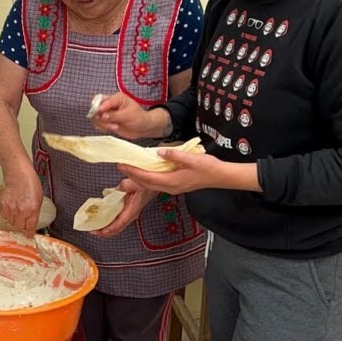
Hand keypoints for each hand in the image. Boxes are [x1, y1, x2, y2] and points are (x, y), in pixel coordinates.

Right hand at [0, 167, 44, 234]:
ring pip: (12, 223)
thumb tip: (32, 221)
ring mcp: (11, 209)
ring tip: (18, 213)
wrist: (18, 175)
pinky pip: (5, 216)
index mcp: (32, 210)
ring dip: (15, 221)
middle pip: (20, 227)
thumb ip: (35, 212)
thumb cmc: (30, 183)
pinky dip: (8, 216)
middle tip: (24, 223)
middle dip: (22, 227)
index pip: (30, 228)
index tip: (29, 235)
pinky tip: (12, 210)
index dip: (29, 233)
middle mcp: (21, 211)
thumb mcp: (39, 199)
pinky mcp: (3, 205)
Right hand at [90, 92, 168, 139]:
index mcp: (117, 98)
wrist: (143, 128)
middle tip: (105, 120)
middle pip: (96, 106)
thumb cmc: (138, 118)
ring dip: (103, 123)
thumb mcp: (128, 116)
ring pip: (96, 116)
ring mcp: (108, 113)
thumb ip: (114, 115)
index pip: (104, 100)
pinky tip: (112, 128)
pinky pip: (99, 124)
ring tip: (115, 127)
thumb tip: (102, 115)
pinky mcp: (107, 121)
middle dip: (99, 114)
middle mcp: (110, 104)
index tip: (100, 112)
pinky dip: (103, 127)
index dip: (101, 106)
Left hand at [90, 187, 157, 237]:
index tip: (100, 232)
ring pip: (116, 226)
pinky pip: (116, 220)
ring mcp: (128, 214)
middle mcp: (130, 215)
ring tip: (94, 227)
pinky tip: (100, 220)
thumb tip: (117, 189)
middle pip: (116, 229)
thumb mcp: (134, 184)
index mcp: (132, 211)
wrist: (151, 186)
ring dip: (105, 228)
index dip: (109, 229)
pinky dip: (108, 222)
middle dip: (104, 232)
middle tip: (92, 231)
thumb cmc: (144, 186)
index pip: (120, 223)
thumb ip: (124, 186)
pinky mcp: (126, 212)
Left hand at [117, 148, 261, 194]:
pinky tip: (144, 172)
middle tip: (120, 166)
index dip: (134, 172)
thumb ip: (174, 155)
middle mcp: (171, 187)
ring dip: (138, 178)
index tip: (123, 165)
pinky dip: (147, 178)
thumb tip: (158, 152)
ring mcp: (173, 188)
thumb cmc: (208, 167)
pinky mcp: (176, 185)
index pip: (148, 178)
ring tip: (128, 169)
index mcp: (172, 182)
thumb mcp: (192, 158)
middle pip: (146, 184)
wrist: (221, 176)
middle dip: (132, 176)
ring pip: (151, 185)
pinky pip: (157, 183)